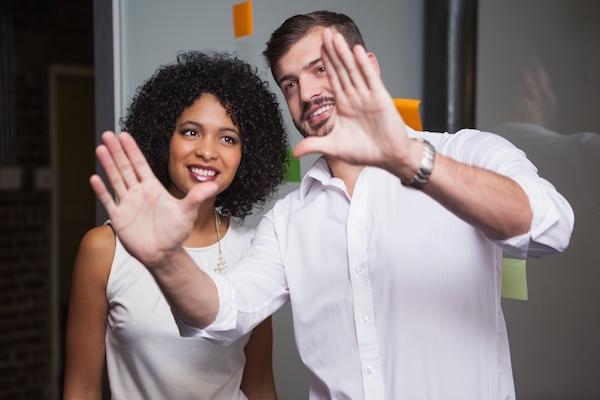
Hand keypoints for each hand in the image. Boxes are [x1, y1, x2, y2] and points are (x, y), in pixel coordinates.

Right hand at [90, 131, 217, 267]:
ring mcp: (127, 203)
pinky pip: (109, 201)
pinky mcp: (119, 217)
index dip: (132, 149)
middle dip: (116, 151)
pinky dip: (101, 190)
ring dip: (107, 165)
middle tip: (107, 134)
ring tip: (100, 148)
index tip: (124, 135)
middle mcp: (138, 192)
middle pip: (125, 167)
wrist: (163, 253)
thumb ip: (197, 197)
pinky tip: (94, 178)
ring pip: (115, 179)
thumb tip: (214, 185)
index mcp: (153, 188)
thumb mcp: (188, 212)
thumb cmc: (176, 233)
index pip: (140, 164)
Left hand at [293, 28, 413, 171]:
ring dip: (345, 53)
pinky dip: (364, 65)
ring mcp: (368, 95)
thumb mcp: (334, 147)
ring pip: (353, 70)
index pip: (333, 79)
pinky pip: (370, 78)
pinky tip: (357, 51)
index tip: (319, 47)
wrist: (387, 157)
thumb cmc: (364, 151)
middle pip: (342, 69)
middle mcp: (355, 97)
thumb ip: (314, 145)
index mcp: (344, 105)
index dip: (326, 63)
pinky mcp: (380, 98)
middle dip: (333, 51)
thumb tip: (294, 152)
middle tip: (326, 32)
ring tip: (337, 36)